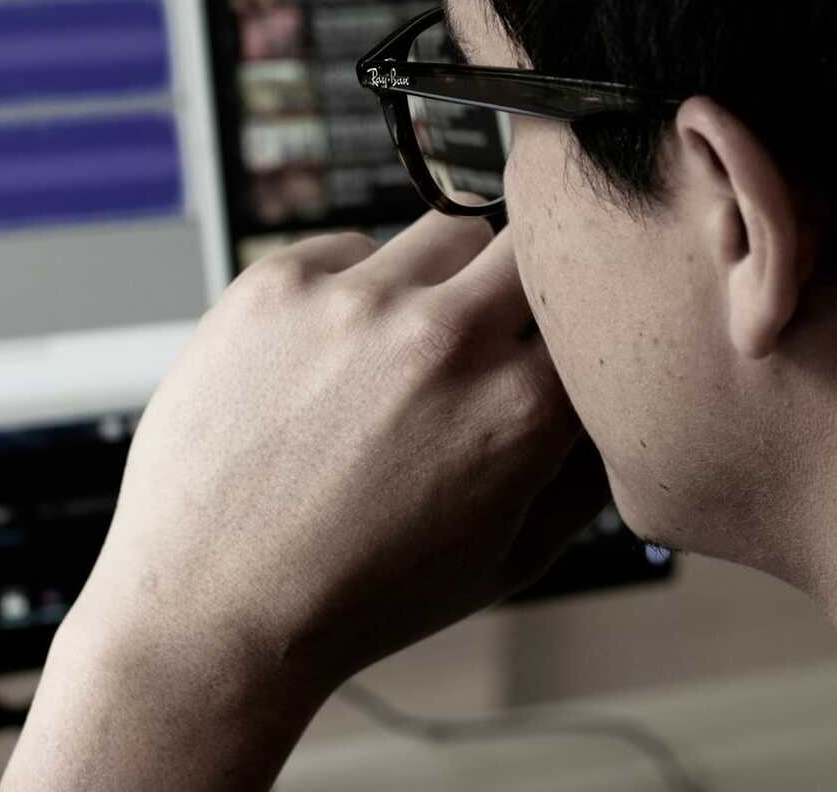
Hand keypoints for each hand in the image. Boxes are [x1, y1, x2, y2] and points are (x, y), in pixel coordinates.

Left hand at [26, 212, 606, 770]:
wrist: (215, 604)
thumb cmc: (359, 595)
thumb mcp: (510, 558)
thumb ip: (587, 472)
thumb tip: (621, 404)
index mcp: (519, 407)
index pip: (592, 311)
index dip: (578, 329)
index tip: (556, 348)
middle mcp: (443, 337)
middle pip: (532, 241)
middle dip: (522, 283)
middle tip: (490, 331)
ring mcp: (354, 301)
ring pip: (447, 231)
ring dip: (442, 279)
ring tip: (402, 352)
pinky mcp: (277, 283)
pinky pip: (350, 246)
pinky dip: (354, 287)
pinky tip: (329, 357)